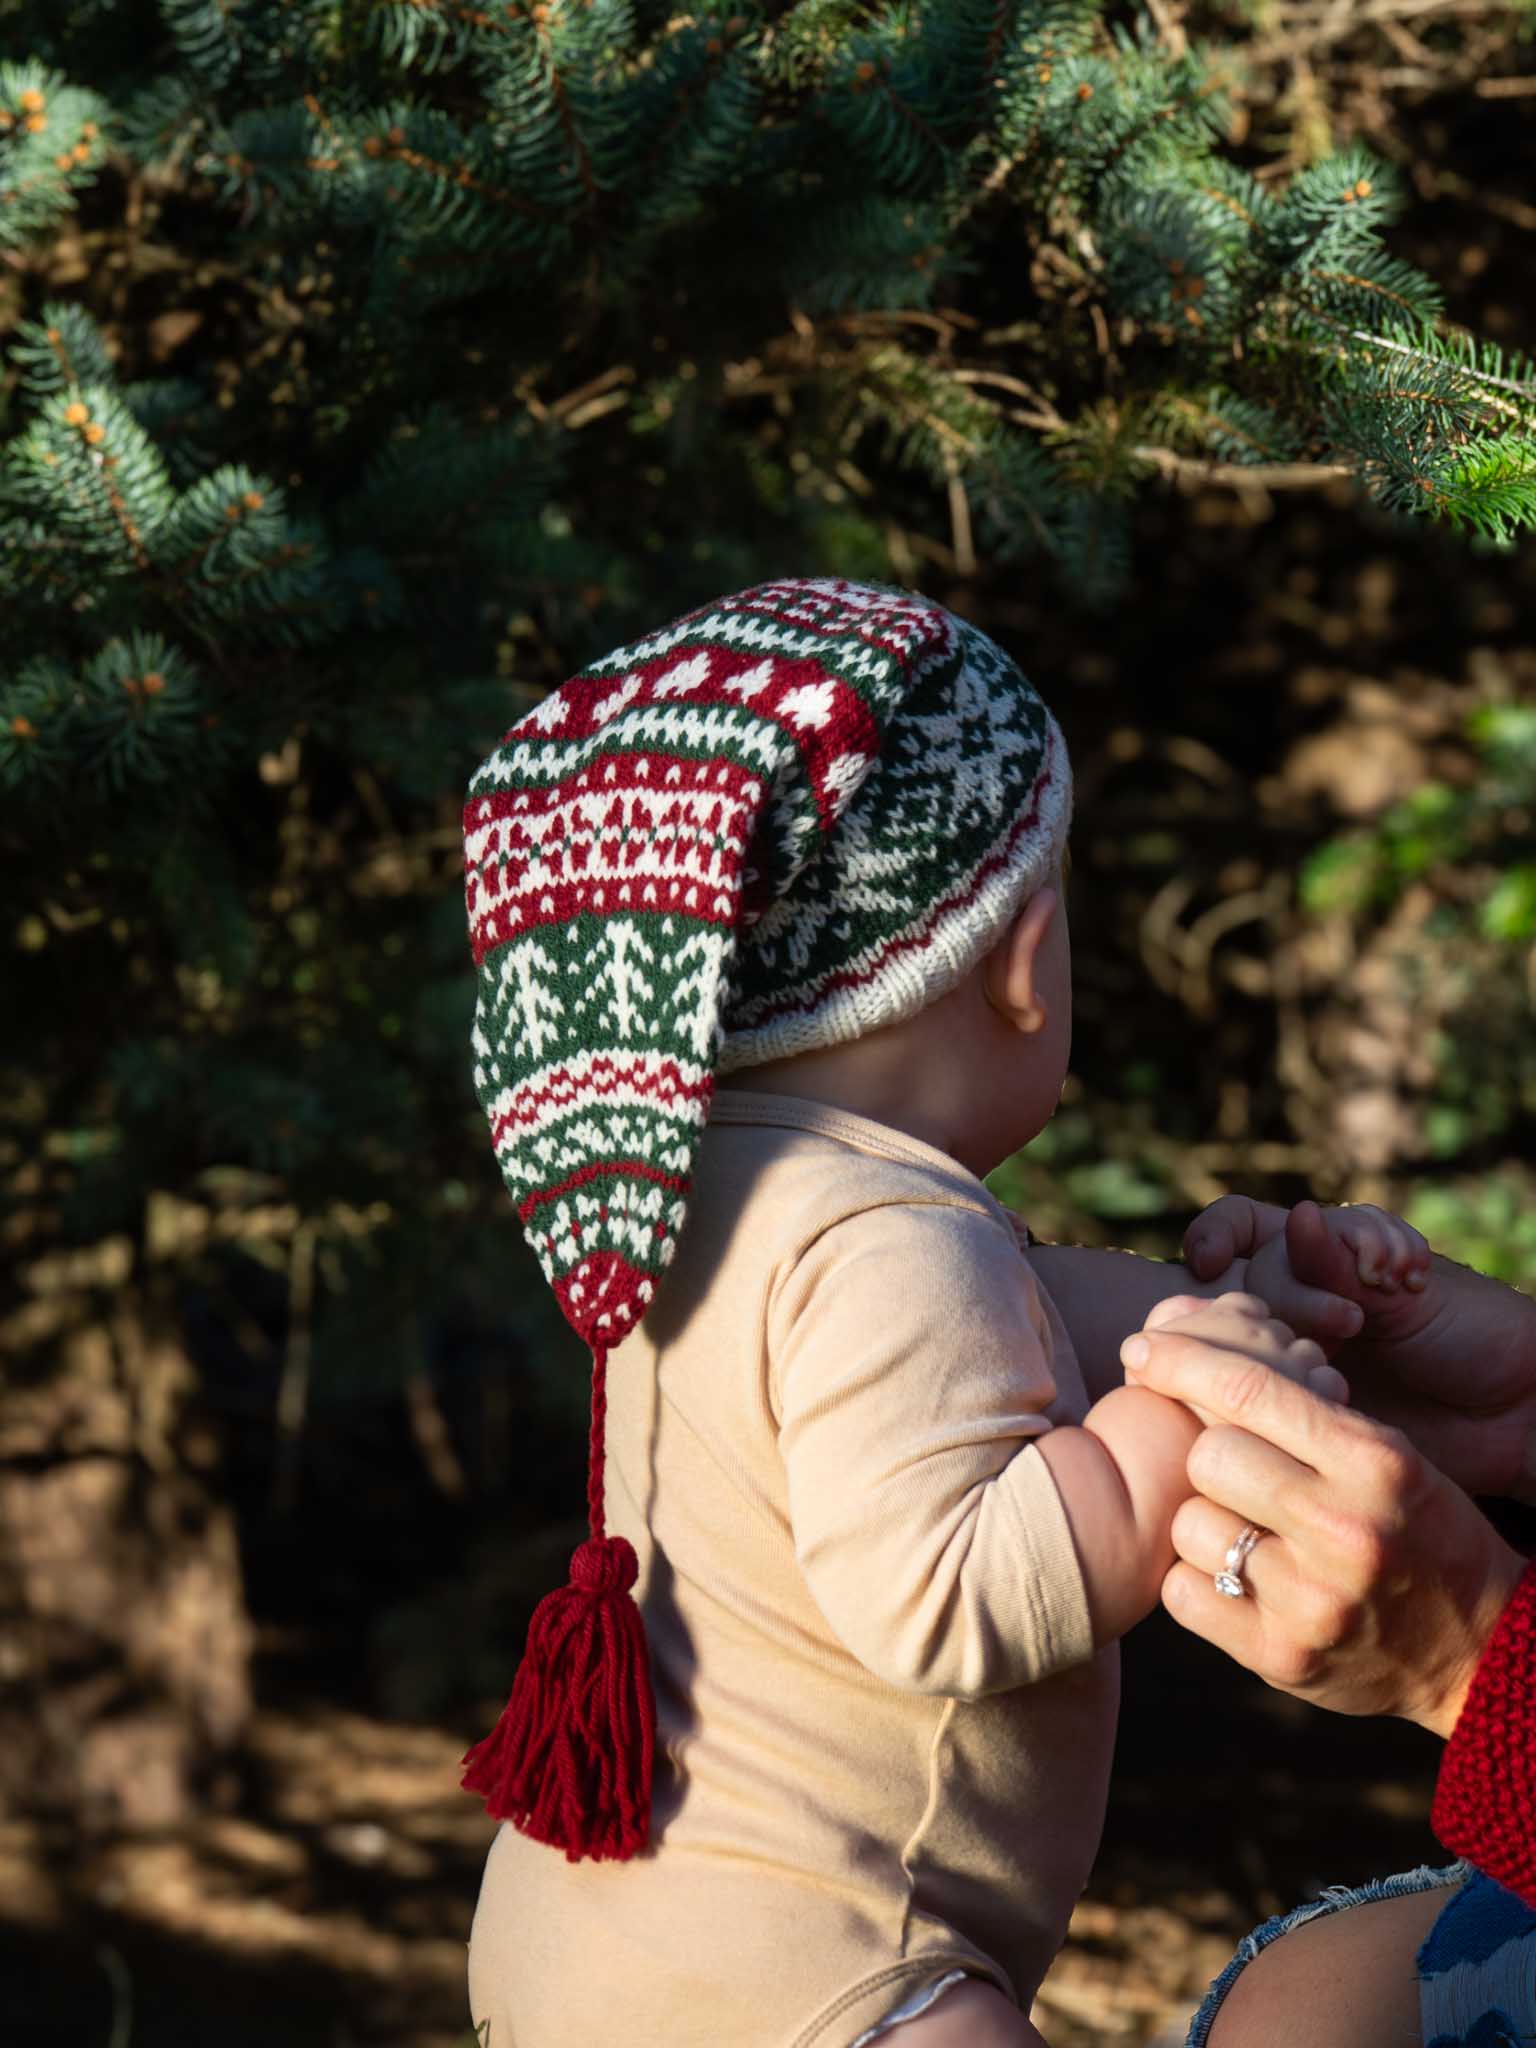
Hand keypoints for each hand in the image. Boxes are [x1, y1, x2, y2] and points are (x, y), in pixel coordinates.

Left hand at [1122, 1304, 1527, 1736]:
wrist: (1479, 1648)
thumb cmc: (1415, 1528)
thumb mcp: (1385, 1456)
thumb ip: (1301, 1416)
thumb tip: (1187, 1361)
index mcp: (1373, 1461)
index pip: (1249, 1388)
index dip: (1180, 1360)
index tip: (1140, 1350)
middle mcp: (1344, 1527)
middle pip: (1207, 1456)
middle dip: (1209, 1458)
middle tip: (1237, 1475)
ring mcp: (1312, 1598)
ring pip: (1187, 1526)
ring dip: (1203, 1524)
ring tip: (1248, 1534)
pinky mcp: (1282, 1655)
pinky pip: (1182, 1593)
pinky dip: (1195, 1583)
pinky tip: (1236, 1581)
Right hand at [1187, 1196, 1535, 1499]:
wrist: (1519, 1409)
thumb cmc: (1474, 1331)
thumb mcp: (1405, 1286)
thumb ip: (1344, 1262)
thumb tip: (1300, 1216)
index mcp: (1315, 1255)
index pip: (1238, 1227)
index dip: (1217, 1234)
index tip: (1214, 1258)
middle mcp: (1292, 1303)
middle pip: (1231, 1286)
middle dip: (1282, 1295)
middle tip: (1348, 1321)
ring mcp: (1291, 1358)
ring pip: (1235, 1346)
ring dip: (1282, 1348)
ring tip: (1351, 1366)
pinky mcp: (1301, 1412)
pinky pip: (1260, 1402)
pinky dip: (1289, 1395)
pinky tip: (1338, 1399)